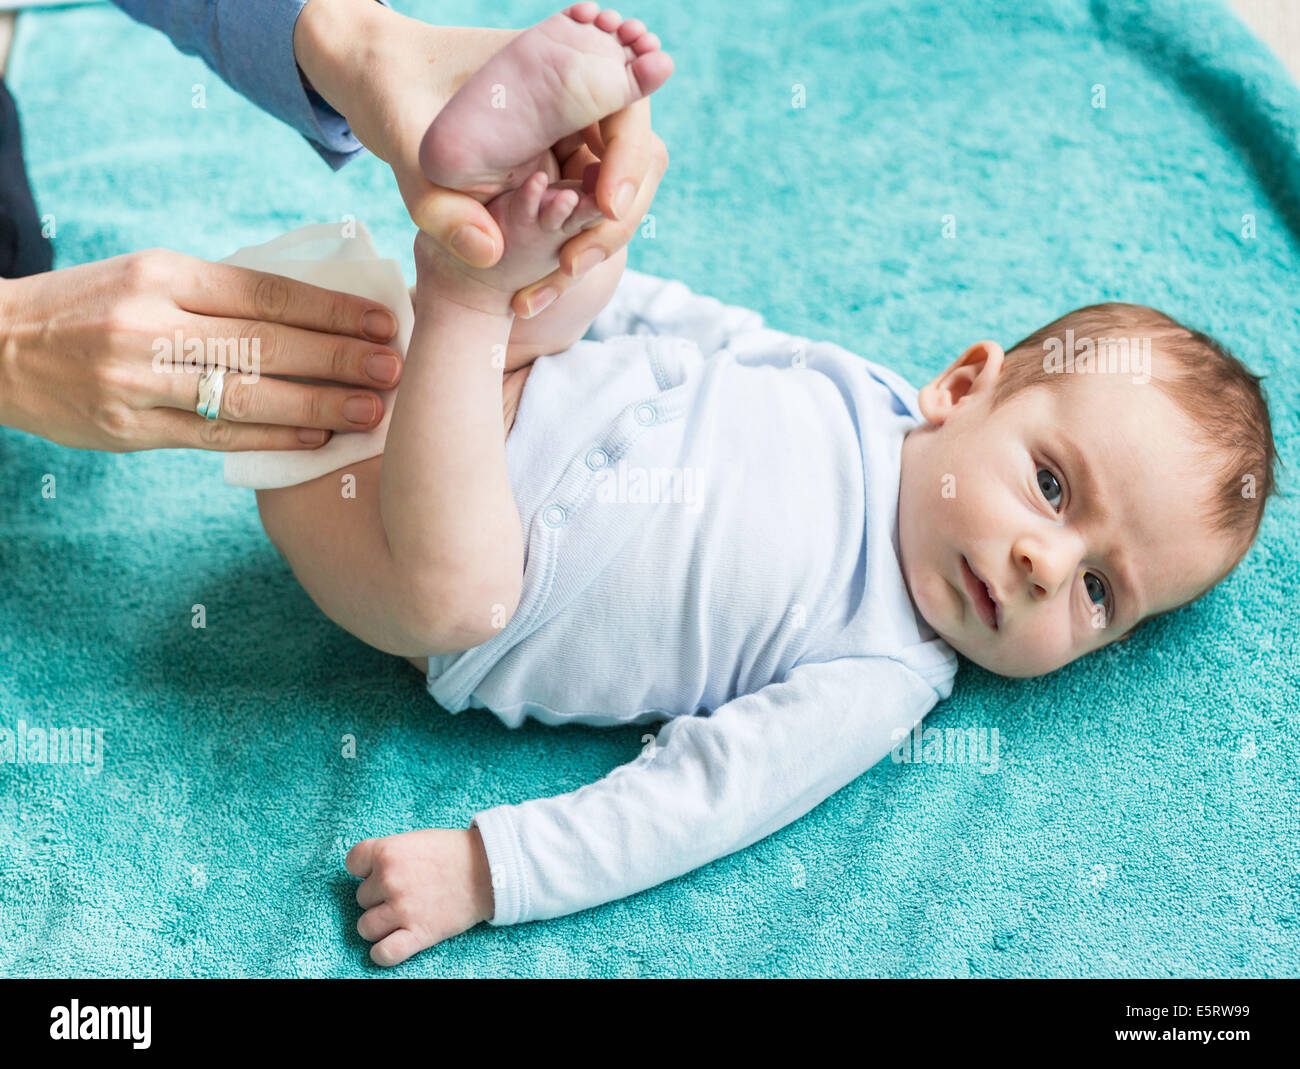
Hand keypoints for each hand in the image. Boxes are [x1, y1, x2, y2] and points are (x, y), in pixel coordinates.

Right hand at [0, 249, 401, 451]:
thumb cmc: (92, 307)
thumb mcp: (149, 276)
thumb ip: (220, 294)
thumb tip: (314, 314)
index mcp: (163, 274)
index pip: (265, 292)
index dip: (330, 310)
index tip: (380, 322)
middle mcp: (151, 323)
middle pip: (265, 343)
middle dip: (338, 357)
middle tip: (394, 368)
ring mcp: (139, 379)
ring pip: (246, 394)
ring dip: (318, 405)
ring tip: (372, 410)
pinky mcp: (130, 428)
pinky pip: (216, 436)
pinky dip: (272, 440)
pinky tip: (316, 440)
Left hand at [293, 0, 667, 313]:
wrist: (381, 87)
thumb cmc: (398, 103)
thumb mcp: (412, 155)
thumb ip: (443, 204)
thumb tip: (490, 255)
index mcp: (561, 61)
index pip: (629, 107)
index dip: (628, 160)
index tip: (607, 209)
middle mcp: (580, 94)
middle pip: (638, 158)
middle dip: (616, 218)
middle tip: (572, 265)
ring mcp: (575, 131)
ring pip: (619, 190)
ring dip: (597, 240)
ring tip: (548, 283)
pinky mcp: (564, 163)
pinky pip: (590, 208)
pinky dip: (573, 247)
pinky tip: (531, 292)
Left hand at [347, 827, 494, 965]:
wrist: (490, 869)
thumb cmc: (454, 852)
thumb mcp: (416, 840)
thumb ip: (389, 854)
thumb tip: (368, 875)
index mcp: (388, 851)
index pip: (353, 863)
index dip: (365, 868)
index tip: (380, 871)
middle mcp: (389, 880)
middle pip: (361, 897)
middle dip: (379, 896)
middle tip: (406, 890)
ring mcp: (402, 908)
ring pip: (365, 927)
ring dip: (380, 924)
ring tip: (400, 916)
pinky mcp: (418, 933)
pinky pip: (383, 953)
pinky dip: (383, 953)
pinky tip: (394, 942)